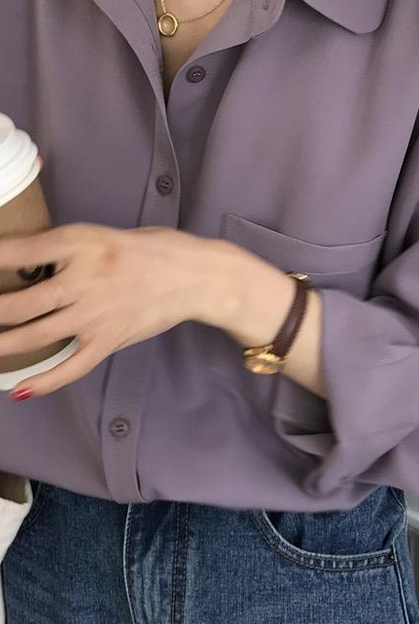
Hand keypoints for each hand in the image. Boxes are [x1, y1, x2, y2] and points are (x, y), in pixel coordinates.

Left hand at [0, 223, 216, 397]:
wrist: (194, 276)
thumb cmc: (150, 250)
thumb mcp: (101, 234)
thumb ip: (66, 250)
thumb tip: (28, 267)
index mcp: (79, 244)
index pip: (20, 252)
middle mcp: (82, 279)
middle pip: (19, 302)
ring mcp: (94, 315)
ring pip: (35, 335)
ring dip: (2, 344)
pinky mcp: (108, 340)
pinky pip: (70, 366)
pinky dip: (44, 380)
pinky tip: (20, 389)